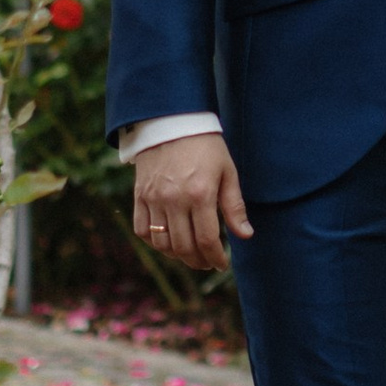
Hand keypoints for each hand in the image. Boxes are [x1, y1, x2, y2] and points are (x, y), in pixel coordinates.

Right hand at [131, 131, 253, 273]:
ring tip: (190, 253)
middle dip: (198, 261)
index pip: (206, 240)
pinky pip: (142, 230)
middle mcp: (174, 199)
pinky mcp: (140, 195)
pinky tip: (168, 241)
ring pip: (162, 243)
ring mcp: (154, 198)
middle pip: (184, 247)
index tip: (221, 264)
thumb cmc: (205, 146)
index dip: (215, 258)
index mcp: (200, 194)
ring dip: (177, 255)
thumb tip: (245, 235)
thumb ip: (234, 206)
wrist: (171, 122)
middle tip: (207, 262)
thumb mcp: (227, 171)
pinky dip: (154, 242)